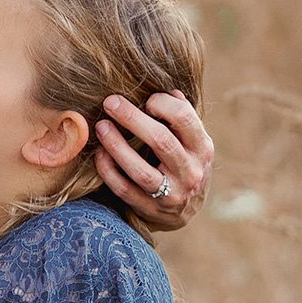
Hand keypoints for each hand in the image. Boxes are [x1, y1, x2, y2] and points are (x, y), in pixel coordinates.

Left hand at [97, 90, 211, 233]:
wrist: (185, 211)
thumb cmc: (184, 163)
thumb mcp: (192, 142)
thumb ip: (182, 118)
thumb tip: (169, 91)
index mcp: (202, 149)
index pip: (184, 118)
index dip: (162, 103)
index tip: (145, 99)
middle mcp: (190, 172)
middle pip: (161, 141)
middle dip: (132, 118)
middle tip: (110, 102)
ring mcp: (170, 194)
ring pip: (141, 170)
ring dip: (117, 146)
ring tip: (101, 126)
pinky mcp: (150, 209)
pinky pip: (124, 190)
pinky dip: (109, 171)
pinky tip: (99, 154)